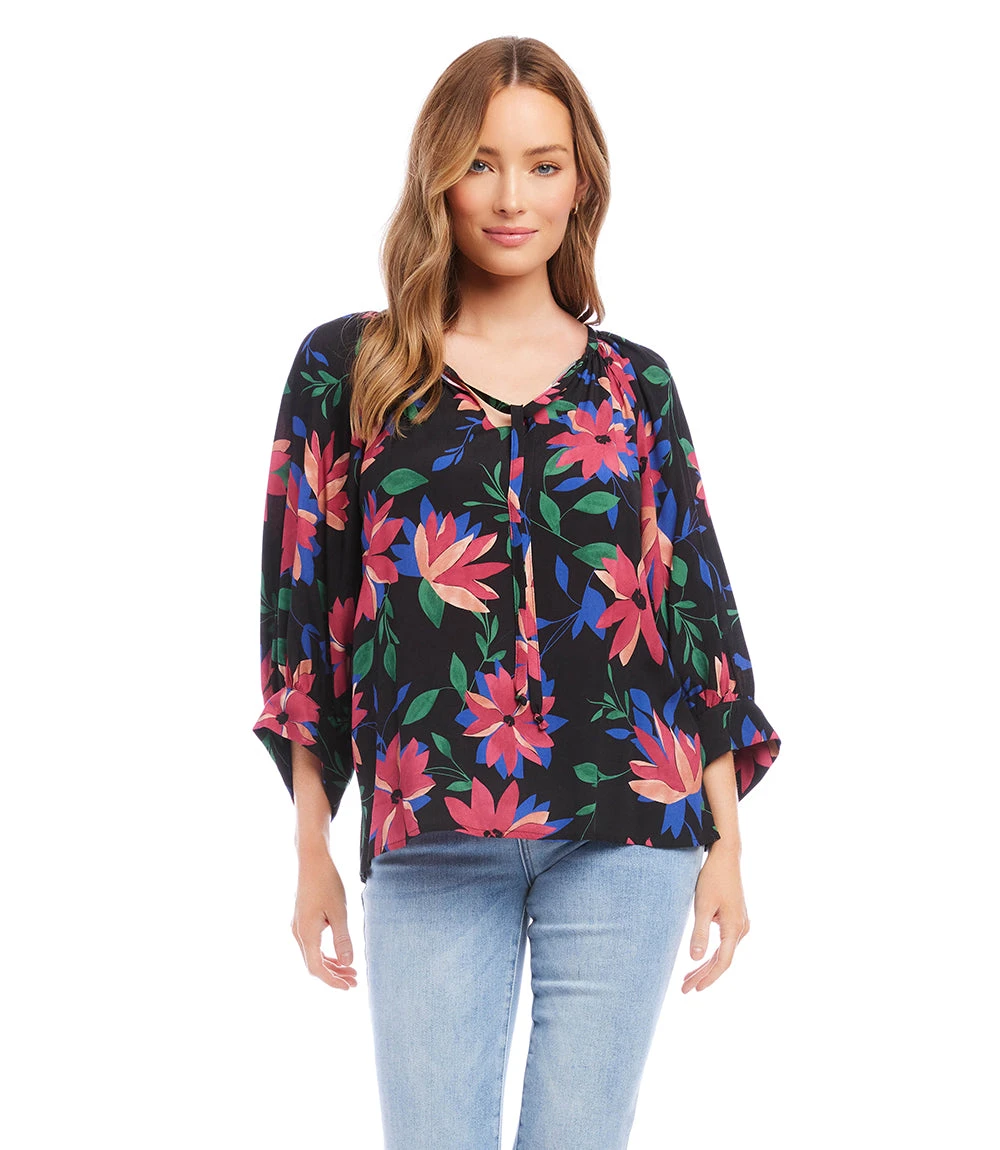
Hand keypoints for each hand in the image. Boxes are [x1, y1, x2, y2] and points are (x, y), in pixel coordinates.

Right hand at [291, 849, 357, 990]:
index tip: (349, 987)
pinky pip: (312, 945)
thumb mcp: (339, 912)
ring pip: (312, 955)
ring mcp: (298, 927)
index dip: (333, 981)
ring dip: (331, 965)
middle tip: (355, 981)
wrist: (312, 861)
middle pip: (314, 965)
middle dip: (334, 975)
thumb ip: (343, 939)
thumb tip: (348, 963)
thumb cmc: (327, 883)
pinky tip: (339, 954)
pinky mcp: (302, 921)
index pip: (317, 968)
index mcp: (306, 934)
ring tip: (351, 970)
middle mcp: (298, 933)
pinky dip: (325, 953)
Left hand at [681, 845, 748, 992]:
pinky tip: (699, 959)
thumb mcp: (702, 905)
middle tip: (685, 989)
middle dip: (703, 975)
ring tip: (688, 979)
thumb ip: (700, 932)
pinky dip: (711, 953)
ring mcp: (740, 924)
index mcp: (734, 927)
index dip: (708, 977)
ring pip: (723, 952)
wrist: (726, 856)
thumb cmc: (712, 878)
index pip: (723, 962)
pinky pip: (724, 943)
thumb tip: (695, 959)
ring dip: (706, 966)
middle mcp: (741, 929)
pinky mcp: (735, 919)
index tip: (694, 990)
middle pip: (722, 960)